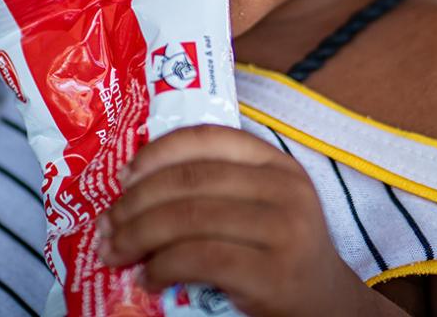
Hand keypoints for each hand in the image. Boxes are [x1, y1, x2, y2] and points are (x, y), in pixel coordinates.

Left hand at [96, 125, 393, 316]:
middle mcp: (282, 187)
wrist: (329, 308)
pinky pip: (200, 259)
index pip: (207, 138)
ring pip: (189, 218)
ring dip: (138, 235)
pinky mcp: (273, 273)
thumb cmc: (279, 254)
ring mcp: (282, 228)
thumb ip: (217, 187)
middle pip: (190, 179)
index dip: (158, 152)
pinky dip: (162, 267)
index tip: (124, 176)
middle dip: (136, 202)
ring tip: (116, 252)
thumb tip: (134, 186)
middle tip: (107, 225)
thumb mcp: (259, 206)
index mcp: (274, 161)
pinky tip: (148, 279)